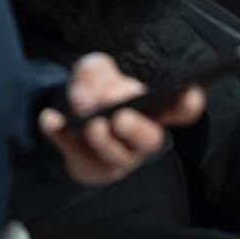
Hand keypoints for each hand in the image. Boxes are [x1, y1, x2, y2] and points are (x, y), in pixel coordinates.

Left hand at [39, 54, 203, 184]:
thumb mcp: (98, 73)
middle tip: (120, 117)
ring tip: (91, 124)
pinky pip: (73, 153)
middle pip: (149, 140)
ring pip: (115, 157)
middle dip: (137, 129)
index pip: (179, 112)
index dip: (188, 105)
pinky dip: (60, 135)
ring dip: (103, 141)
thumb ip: (95, 72)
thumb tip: (87, 97)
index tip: (190, 93)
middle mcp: (138, 140)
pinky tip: (49, 119)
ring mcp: (114, 157)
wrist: (74, 122)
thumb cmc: (99, 94)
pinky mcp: (86, 166)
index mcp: (153, 113)